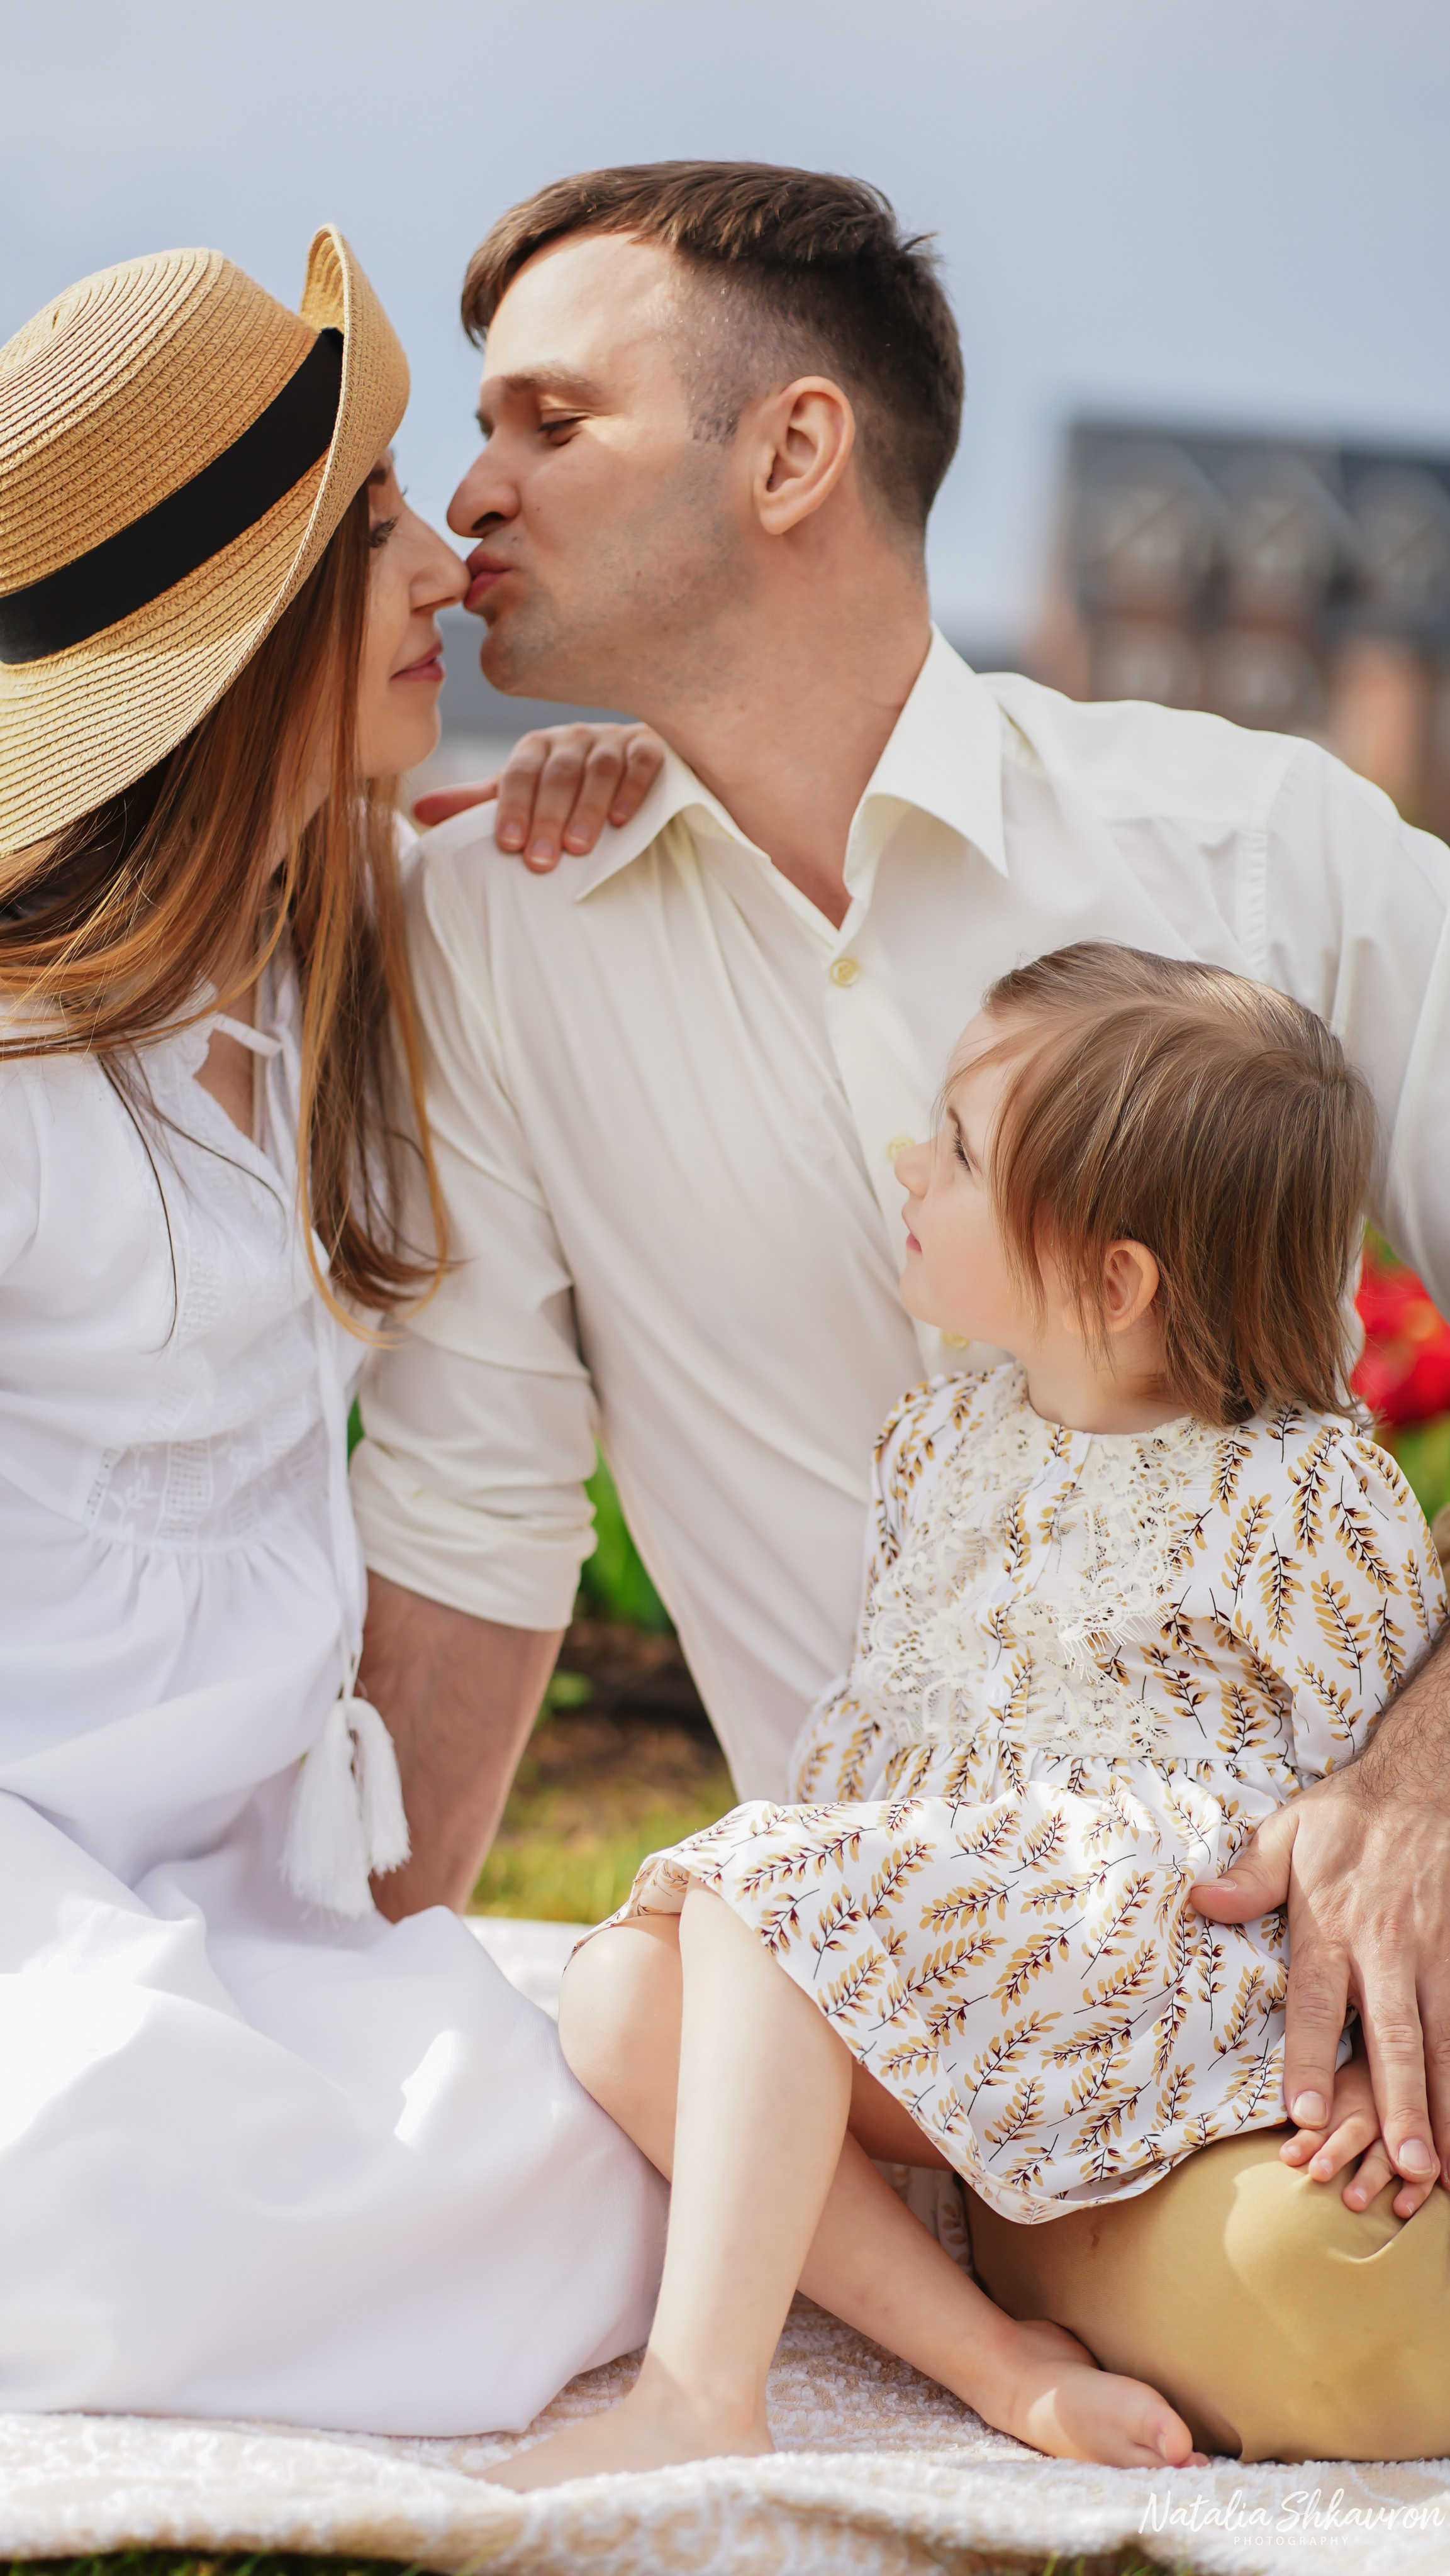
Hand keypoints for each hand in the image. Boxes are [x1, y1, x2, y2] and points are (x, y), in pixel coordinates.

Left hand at [410, 722, 663, 868]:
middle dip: (548, 817)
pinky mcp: (651, 746)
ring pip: (599, 769)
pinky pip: (643, 762)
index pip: (519, 773)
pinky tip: (622, 820)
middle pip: (558, 774)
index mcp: (537, 748)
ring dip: (588, 808)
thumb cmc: (567, 790)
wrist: (629, 766)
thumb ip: (477, 804)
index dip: (512, 807)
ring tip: (579, 848)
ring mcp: (613, 739)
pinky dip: (633, 789)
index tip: (508, 844)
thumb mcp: (522, 795)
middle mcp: (573, 738)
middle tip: (541, 860)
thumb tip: (417, 811)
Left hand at [1191, 1654, 1449, 2190]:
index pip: (1318, 2004)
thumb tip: (1201, 1902)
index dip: (1311, 2059)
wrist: (1424, 1785)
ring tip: (1440, 2171)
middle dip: (1400, 2105)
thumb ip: (1249, 1879)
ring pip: (1442, 2043)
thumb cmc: (1347, 1819)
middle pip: (1394, 2039)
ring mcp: (1434, 1958)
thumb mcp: (1287, 1834)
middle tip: (1407, 2167)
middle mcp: (1387, 1953)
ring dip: (1443, 2108)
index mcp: (1333, 1928)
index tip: (1304, 2113)